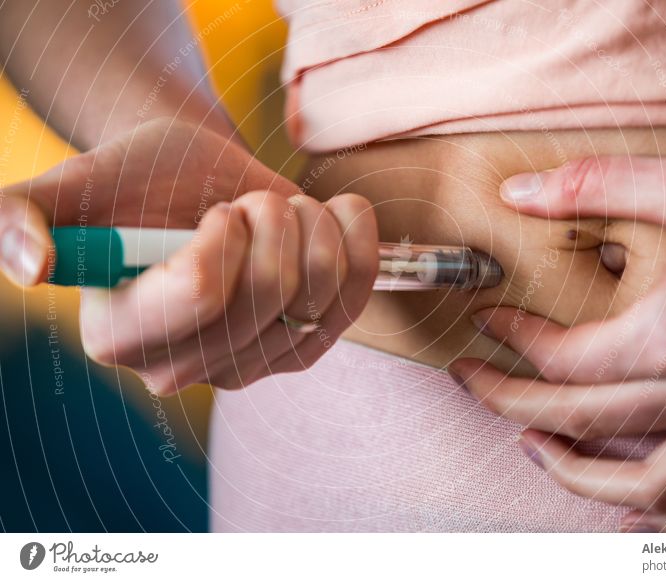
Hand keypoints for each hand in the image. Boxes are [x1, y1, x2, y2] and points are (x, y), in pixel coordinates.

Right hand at [0, 117, 378, 393]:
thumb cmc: (145, 178)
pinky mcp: (301, 351)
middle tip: (244, 207)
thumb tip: (28, 265)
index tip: (214, 211)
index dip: (225, 228)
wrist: (204, 185)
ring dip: (309, 222)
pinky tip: (330, 219)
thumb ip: (24, 212)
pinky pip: (356, 295)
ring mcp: (248, 367)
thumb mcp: (82, 181)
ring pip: (319, 286)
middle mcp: (182, 368)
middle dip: (269, 216)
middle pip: (270, 289)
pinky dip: (356, 238)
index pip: (202, 288)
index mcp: (119, 334)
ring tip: (275, 217)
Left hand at [450, 136, 665, 531]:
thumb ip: (597, 186)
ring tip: (536, 450)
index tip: (484, 324)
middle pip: (586, 420)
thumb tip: (517, 192)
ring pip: (656, 490)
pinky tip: (644, 511)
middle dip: (511, 404)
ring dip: (582, 478)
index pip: (564, 358)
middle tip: (471, 384)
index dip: (511, 341)